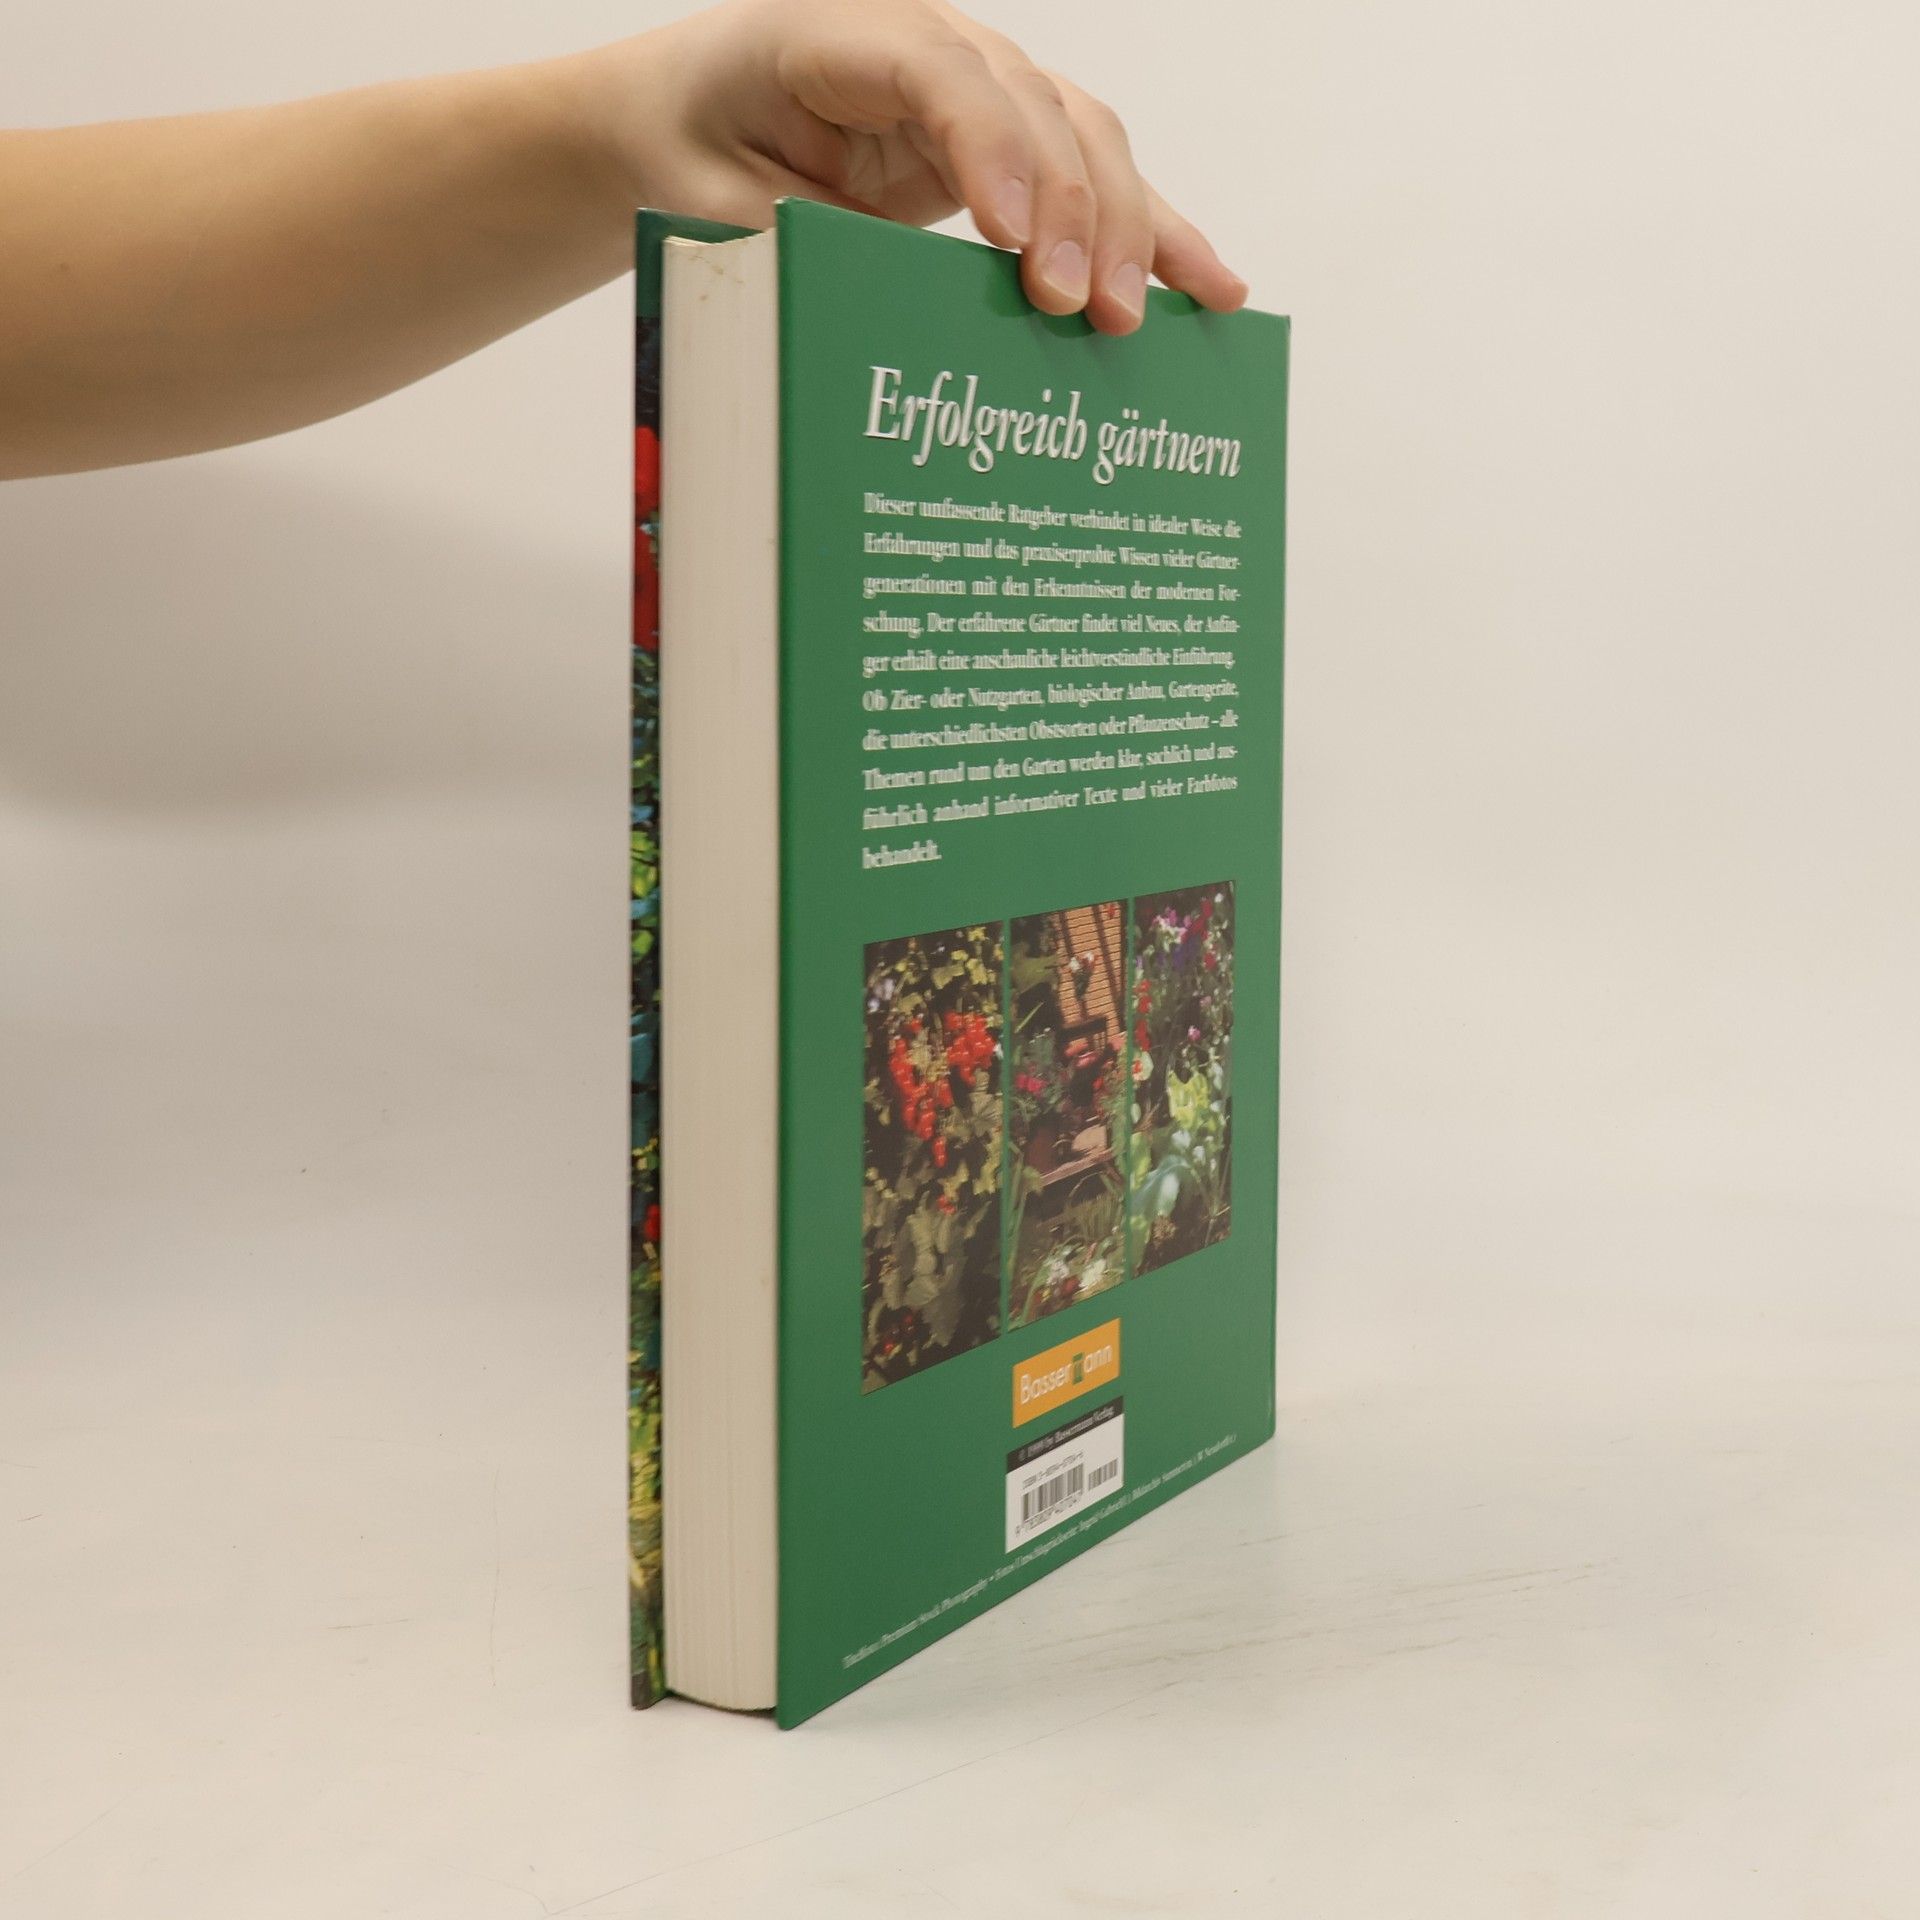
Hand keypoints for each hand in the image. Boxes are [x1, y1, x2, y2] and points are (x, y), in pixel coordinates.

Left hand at [577, 0, 1248, 333]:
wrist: (687, 116)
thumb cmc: (692, 152)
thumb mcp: (716, 205)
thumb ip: (804, 242)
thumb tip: (898, 310)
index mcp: (839, 32)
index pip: (940, 74)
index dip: (991, 152)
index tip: (1014, 244)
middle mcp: (926, 41)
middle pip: (1035, 105)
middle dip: (1072, 212)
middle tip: (1078, 312)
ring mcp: (978, 85)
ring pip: (1083, 136)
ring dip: (1125, 228)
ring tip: (1135, 319)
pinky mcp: (1007, 140)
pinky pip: (1092, 173)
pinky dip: (1153, 232)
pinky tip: (1210, 287)